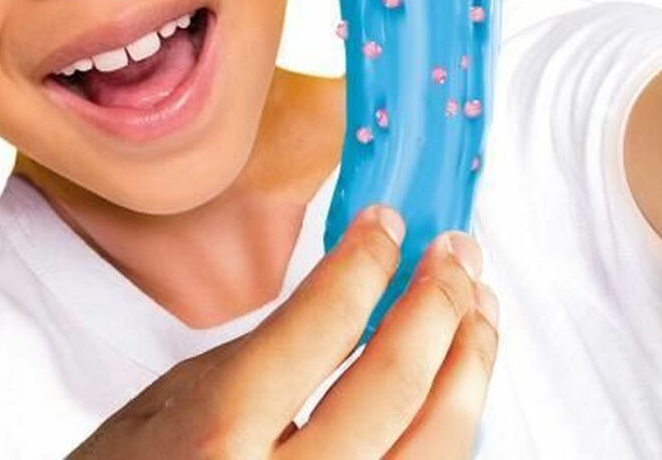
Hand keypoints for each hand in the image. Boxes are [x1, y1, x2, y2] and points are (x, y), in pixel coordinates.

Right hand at [66, 206, 498, 458]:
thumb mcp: (182, 392)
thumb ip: (272, 350)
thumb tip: (359, 292)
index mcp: (222, 433)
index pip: (322, 322)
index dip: (368, 260)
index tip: (388, 223)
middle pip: (395, 384)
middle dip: (439, 303)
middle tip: (456, 254)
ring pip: (440, 447)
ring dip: (470, 366)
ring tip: (479, 311)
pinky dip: (454, 428)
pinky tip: (457, 386)